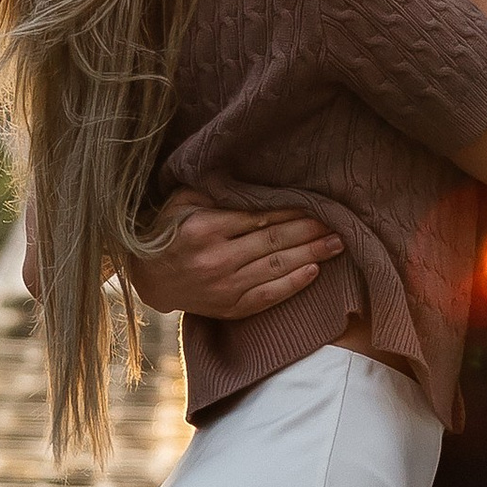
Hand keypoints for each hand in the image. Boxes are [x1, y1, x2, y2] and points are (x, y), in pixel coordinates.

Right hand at [129, 194, 342, 320]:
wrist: (148, 279)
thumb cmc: (167, 232)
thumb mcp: (181, 202)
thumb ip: (212, 191)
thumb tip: (248, 178)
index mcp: (205, 229)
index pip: (258, 218)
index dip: (290, 211)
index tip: (316, 204)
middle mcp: (216, 259)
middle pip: (273, 242)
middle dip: (309, 231)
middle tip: (338, 223)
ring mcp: (224, 287)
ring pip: (275, 268)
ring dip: (310, 255)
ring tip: (336, 244)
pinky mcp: (229, 308)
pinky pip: (268, 296)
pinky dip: (293, 284)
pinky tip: (314, 272)